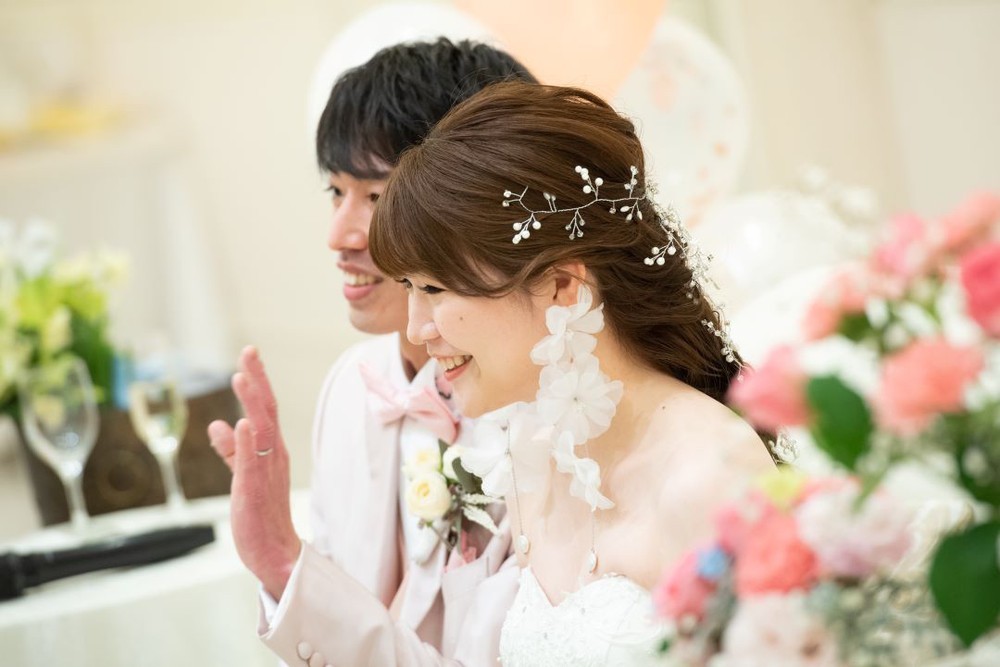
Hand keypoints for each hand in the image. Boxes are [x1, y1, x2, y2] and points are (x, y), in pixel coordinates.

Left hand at [208, 346, 300, 599]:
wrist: (275, 553)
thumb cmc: (261, 514)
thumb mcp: (243, 475)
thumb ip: (231, 450)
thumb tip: (217, 424)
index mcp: (270, 450)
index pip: (265, 408)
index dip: (257, 381)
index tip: (249, 355)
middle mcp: (272, 455)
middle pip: (267, 410)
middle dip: (257, 380)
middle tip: (249, 351)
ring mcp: (266, 471)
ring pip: (261, 429)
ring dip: (252, 403)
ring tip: (241, 377)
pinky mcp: (255, 490)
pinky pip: (251, 462)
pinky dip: (246, 441)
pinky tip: (240, 422)